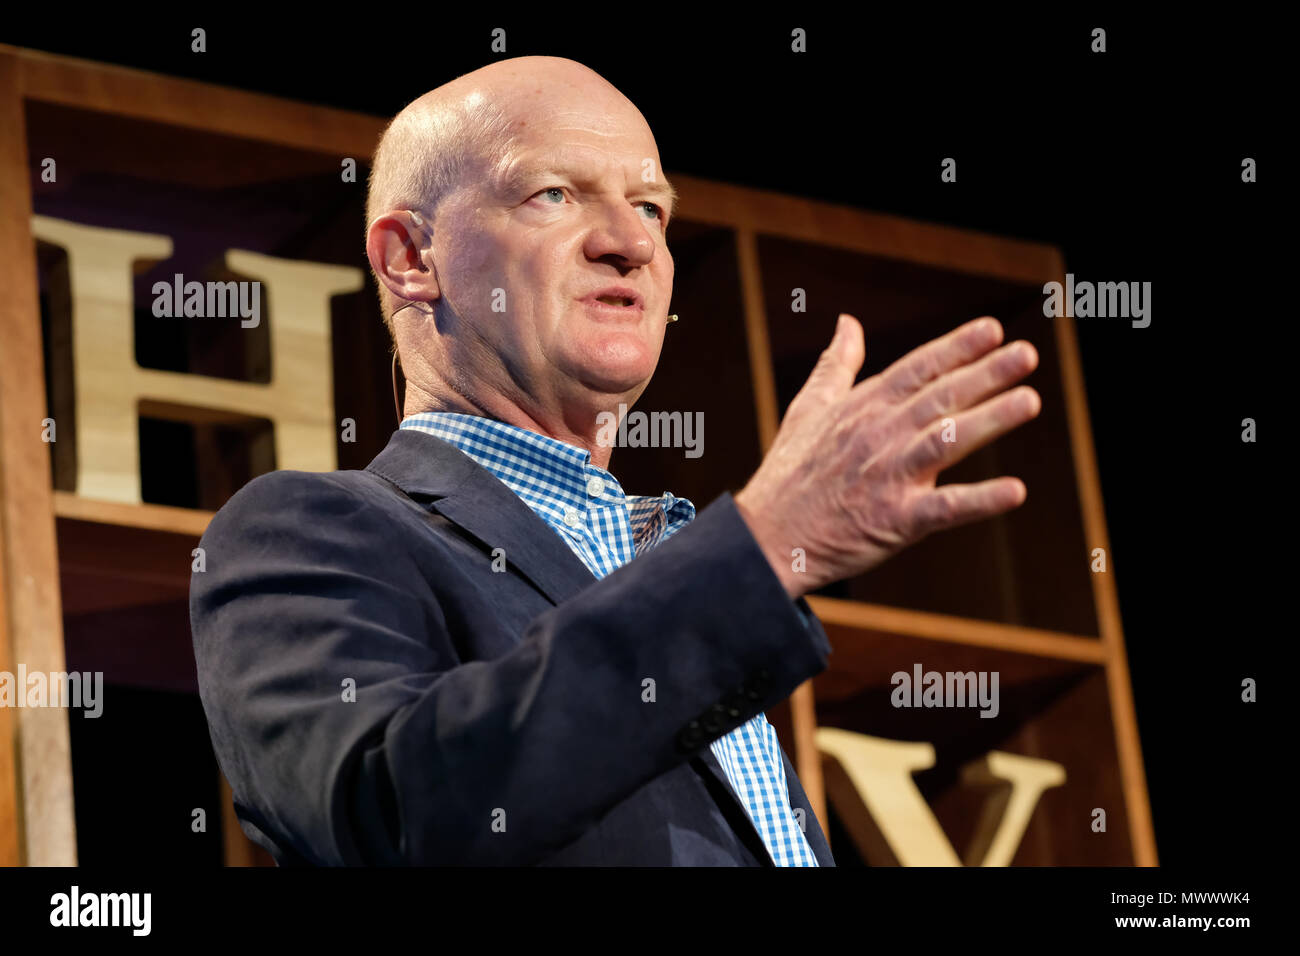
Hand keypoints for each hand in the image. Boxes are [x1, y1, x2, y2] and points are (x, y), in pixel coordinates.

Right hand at [735, 313, 1040, 598]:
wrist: (767, 538)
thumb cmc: (789, 474)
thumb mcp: (807, 409)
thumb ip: (837, 365)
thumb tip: (847, 322)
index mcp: (862, 408)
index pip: (917, 369)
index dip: (955, 347)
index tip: (992, 329)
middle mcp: (878, 436)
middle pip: (940, 397)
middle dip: (986, 374)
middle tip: (1027, 353)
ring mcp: (888, 477)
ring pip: (947, 442)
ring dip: (990, 421)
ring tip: (1030, 400)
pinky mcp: (895, 520)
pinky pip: (945, 509)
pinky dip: (980, 501)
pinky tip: (1015, 491)